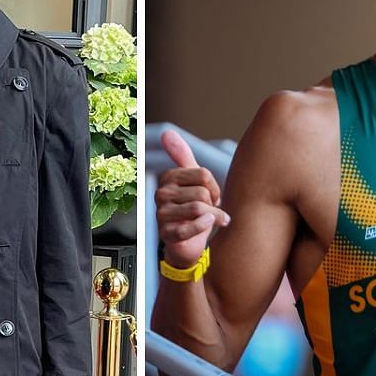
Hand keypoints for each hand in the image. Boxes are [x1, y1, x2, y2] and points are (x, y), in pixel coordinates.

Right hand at [156, 130, 230, 268]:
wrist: (187, 243)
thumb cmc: (193, 210)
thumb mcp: (191, 180)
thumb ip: (182, 156)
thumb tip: (167, 133)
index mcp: (169, 178)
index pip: (203, 174)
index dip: (214, 187)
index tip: (213, 196)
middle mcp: (162, 194)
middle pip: (203, 192)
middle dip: (214, 204)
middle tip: (211, 211)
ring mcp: (162, 214)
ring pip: (199, 208)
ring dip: (213, 217)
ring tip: (212, 220)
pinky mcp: (166, 234)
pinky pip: (192, 226)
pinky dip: (204, 227)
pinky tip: (207, 226)